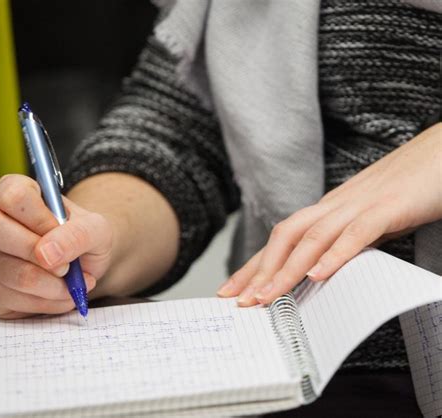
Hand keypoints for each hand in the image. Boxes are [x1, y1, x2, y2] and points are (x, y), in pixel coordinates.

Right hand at [0, 174, 112, 318]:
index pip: (13, 195)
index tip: (60, 231)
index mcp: (14, 191)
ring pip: (8, 272)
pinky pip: (12, 299)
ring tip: (73, 282)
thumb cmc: (84, 237)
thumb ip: (78, 234)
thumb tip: (47, 254)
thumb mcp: (96, 228)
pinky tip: (61, 293)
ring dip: (51, 285)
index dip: (40, 218)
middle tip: (67, 266)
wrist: (84, 263)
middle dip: (38, 254)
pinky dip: (46, 302)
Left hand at [217, 122, 441, 305]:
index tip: (234, 289)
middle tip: (239, 301)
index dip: (255, 265)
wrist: (440, 154)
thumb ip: (343, 241)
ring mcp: (359, 205)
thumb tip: (321, 269)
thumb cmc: (404, 189)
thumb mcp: (366, 220)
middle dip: (259, 271)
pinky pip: (356, 233)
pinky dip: (335, 254)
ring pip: (312, 238)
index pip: (282, 239)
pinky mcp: (387, 208)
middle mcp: (335, 206)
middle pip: (285, 237)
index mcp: (328, 211)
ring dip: (287, 269)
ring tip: (267, 297)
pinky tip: (317, 275)